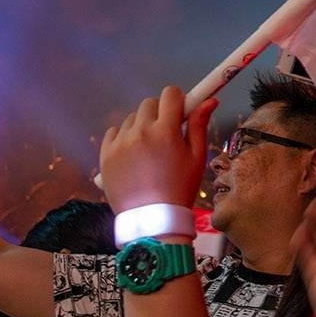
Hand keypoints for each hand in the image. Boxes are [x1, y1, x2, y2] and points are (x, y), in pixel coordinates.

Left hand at [98, 87, 217, 211]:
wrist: (153, 221)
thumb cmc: (180, 189)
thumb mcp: (196, 158)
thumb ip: (199, 125)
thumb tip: (210, 100)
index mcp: (165, 131)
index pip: (170, 94)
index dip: (178, 100)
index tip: (180, 112)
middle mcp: (140, 132)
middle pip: (149, 104)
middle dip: (159, 113)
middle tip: (165, 134)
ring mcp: (120, 143)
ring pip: (131, 119)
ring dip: (141, 126)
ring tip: (148, 150)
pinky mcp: (105, 155)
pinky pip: (114, 133)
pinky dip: (123, 138)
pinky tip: (132, 155)